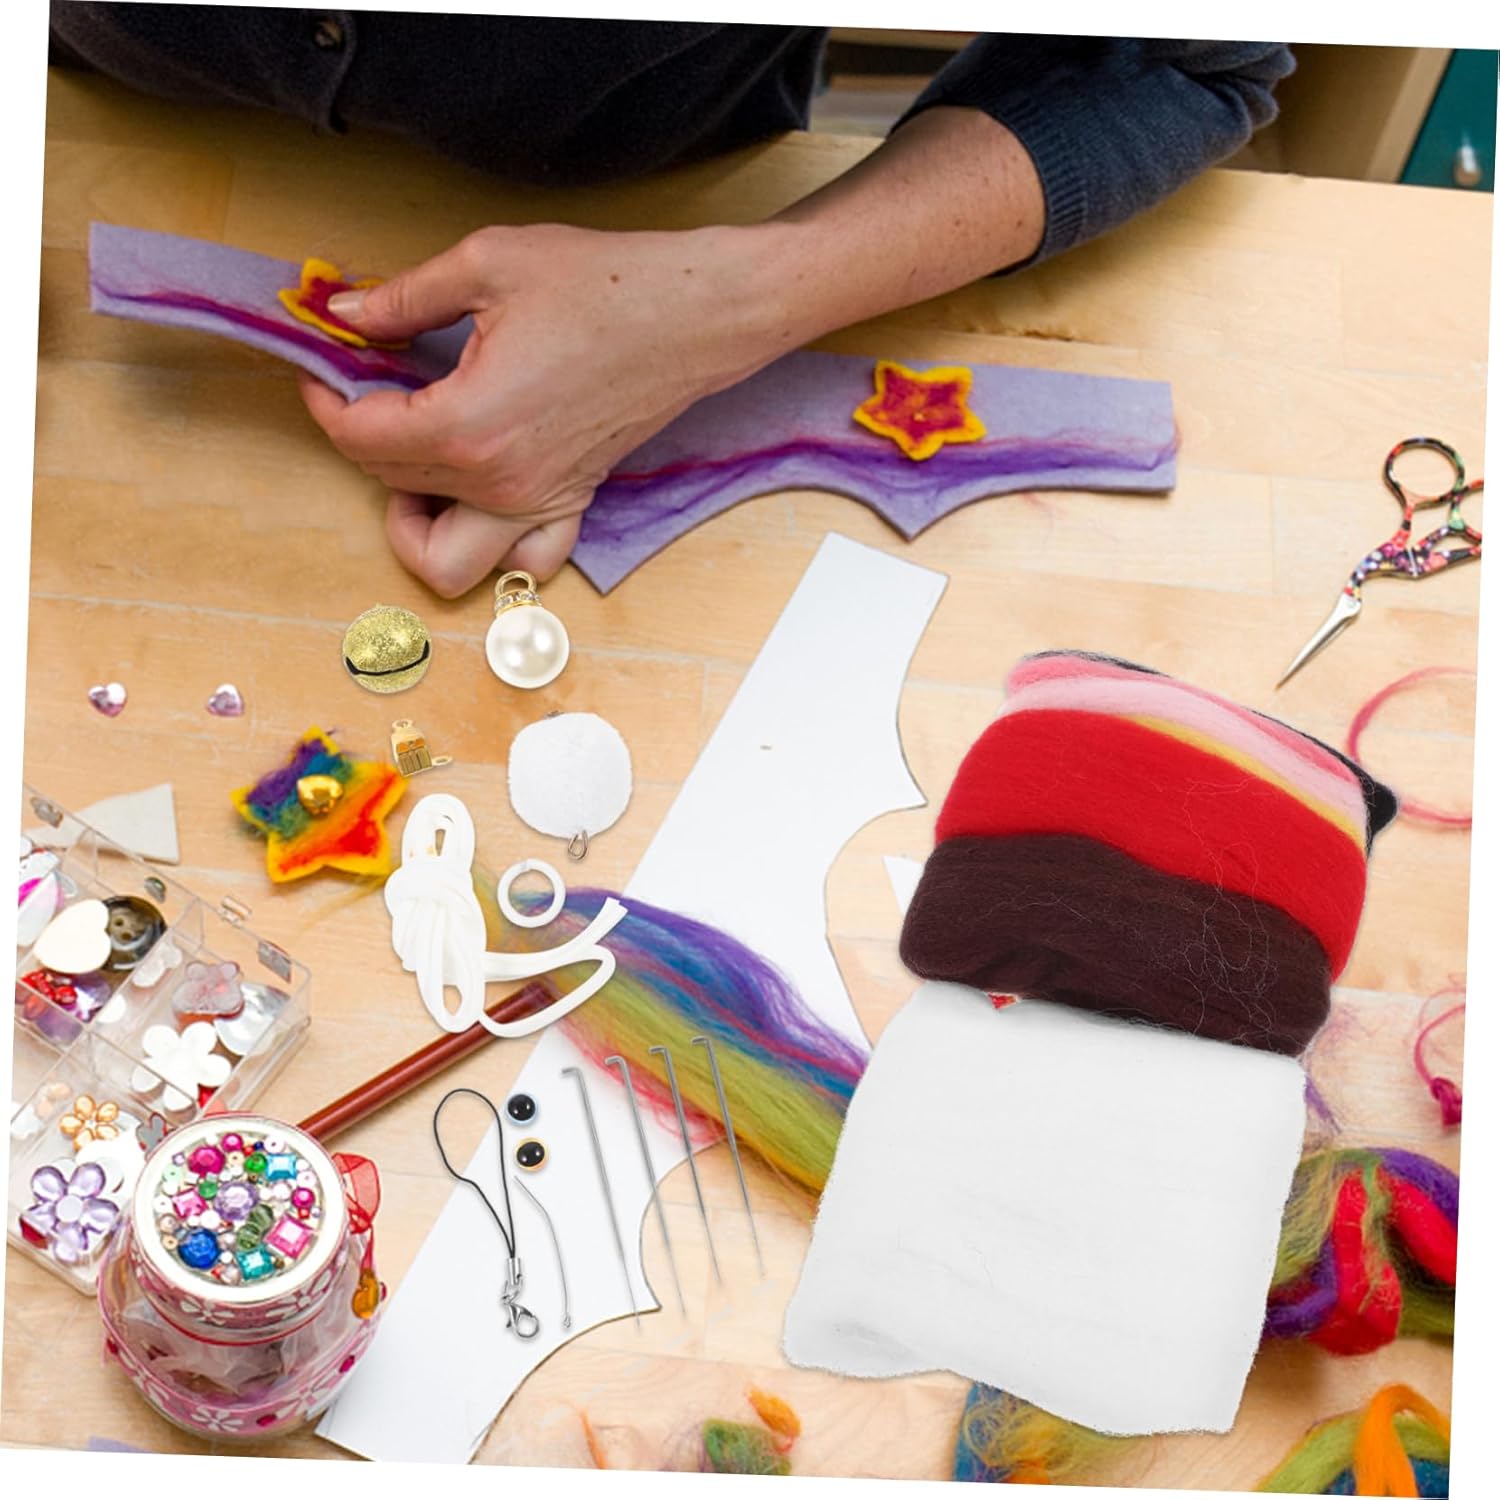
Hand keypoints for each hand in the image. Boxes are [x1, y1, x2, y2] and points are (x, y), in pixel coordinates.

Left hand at [299, 221, 803, 595]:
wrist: (694, 313)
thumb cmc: (606, 286)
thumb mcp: (487, 265)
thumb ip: (405, 298)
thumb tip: (350, 314)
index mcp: (470, 425)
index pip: (361, 437)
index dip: (328, 400)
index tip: (326, 369)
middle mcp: (501, 483)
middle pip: (391, 487)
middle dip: (362, 437)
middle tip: (369, 385)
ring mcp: (538, 503)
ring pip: (446, 560)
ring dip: (415, 525)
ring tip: (414, 464)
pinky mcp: (571, 502)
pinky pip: (523, 561)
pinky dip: (491, 546)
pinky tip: (478, 491)